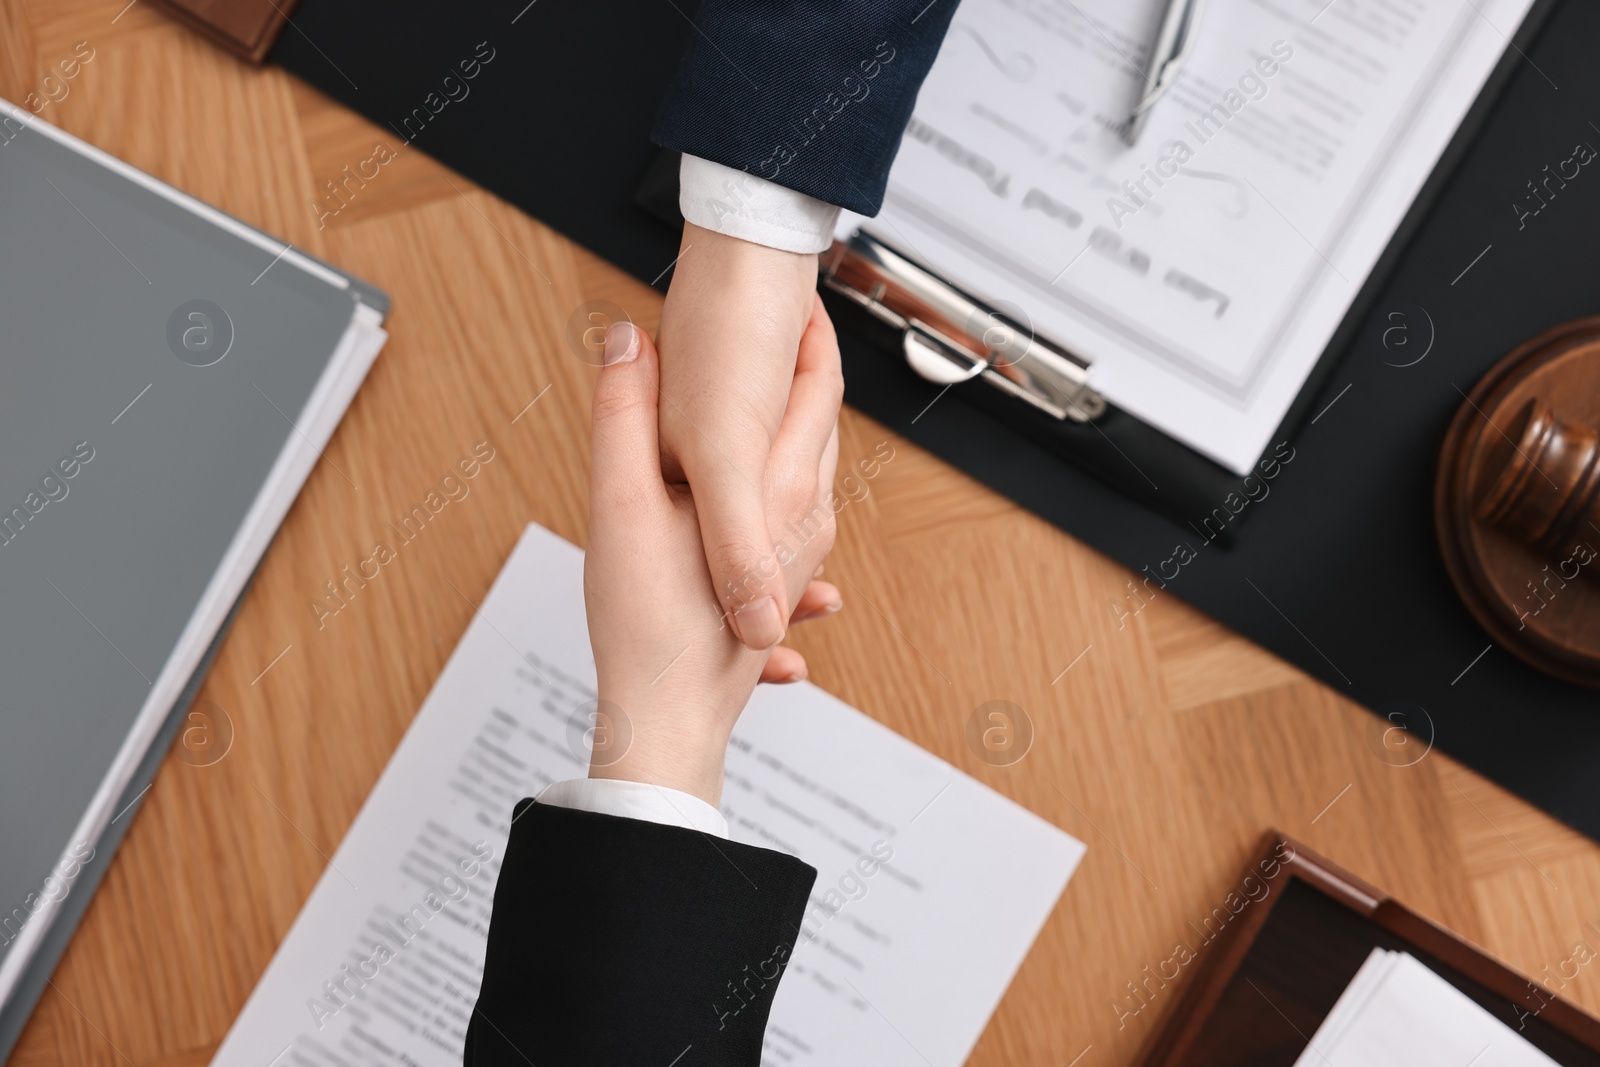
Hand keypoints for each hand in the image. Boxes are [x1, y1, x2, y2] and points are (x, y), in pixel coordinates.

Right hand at [584, 306, 841, 804]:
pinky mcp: (784, 591)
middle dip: (805, 374)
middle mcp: (804, 519)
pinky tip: (760, 493)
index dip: (807, 332)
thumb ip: (624, 416)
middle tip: (786, 326)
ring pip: (812, 477)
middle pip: (820, 428)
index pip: (815, 385)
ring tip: (774, 392)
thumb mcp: (621, 507)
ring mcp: (801, 560)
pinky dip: (783, 487)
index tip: (795, 293)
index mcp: (776, 487)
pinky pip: (797, 521)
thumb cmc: (649, 625)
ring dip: (796, 430)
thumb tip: (626, 338)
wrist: (669, 723)